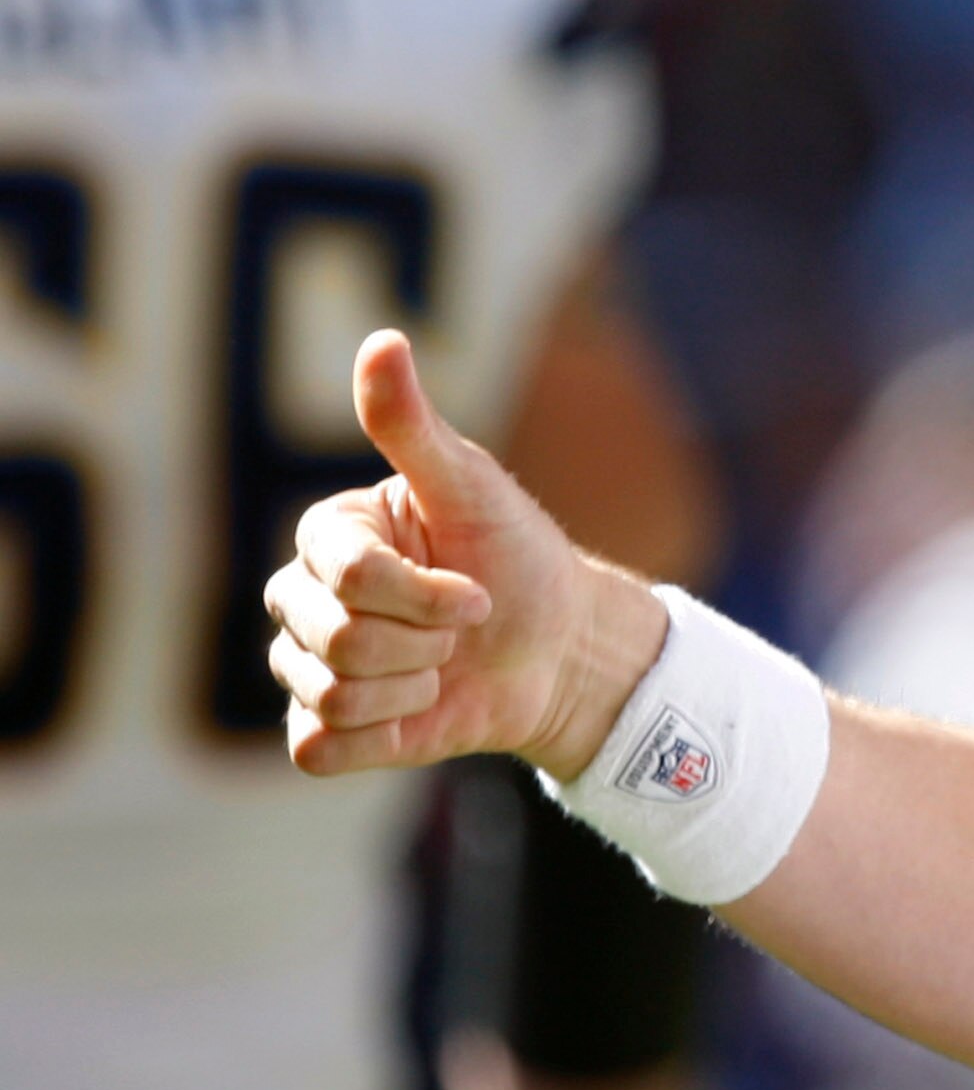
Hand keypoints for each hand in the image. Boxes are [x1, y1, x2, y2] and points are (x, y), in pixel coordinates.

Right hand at [266, 330, 660, 779]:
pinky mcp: (321, 729)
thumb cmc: (516, 556)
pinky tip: (418, 708)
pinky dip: (384, 737)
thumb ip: (413, 427)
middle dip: (427, 641)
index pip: (354, 578)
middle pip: (339, 641)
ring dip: (415, 686)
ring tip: (442, 664)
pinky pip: (318, 748)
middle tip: (462, 629)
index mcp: (329, 536)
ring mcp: (306, 664)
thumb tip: (381, 341)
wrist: (556, 648)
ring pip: (334, 695)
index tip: (479, 591)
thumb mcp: (473, 486)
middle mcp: (302, 597)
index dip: (428, 595)